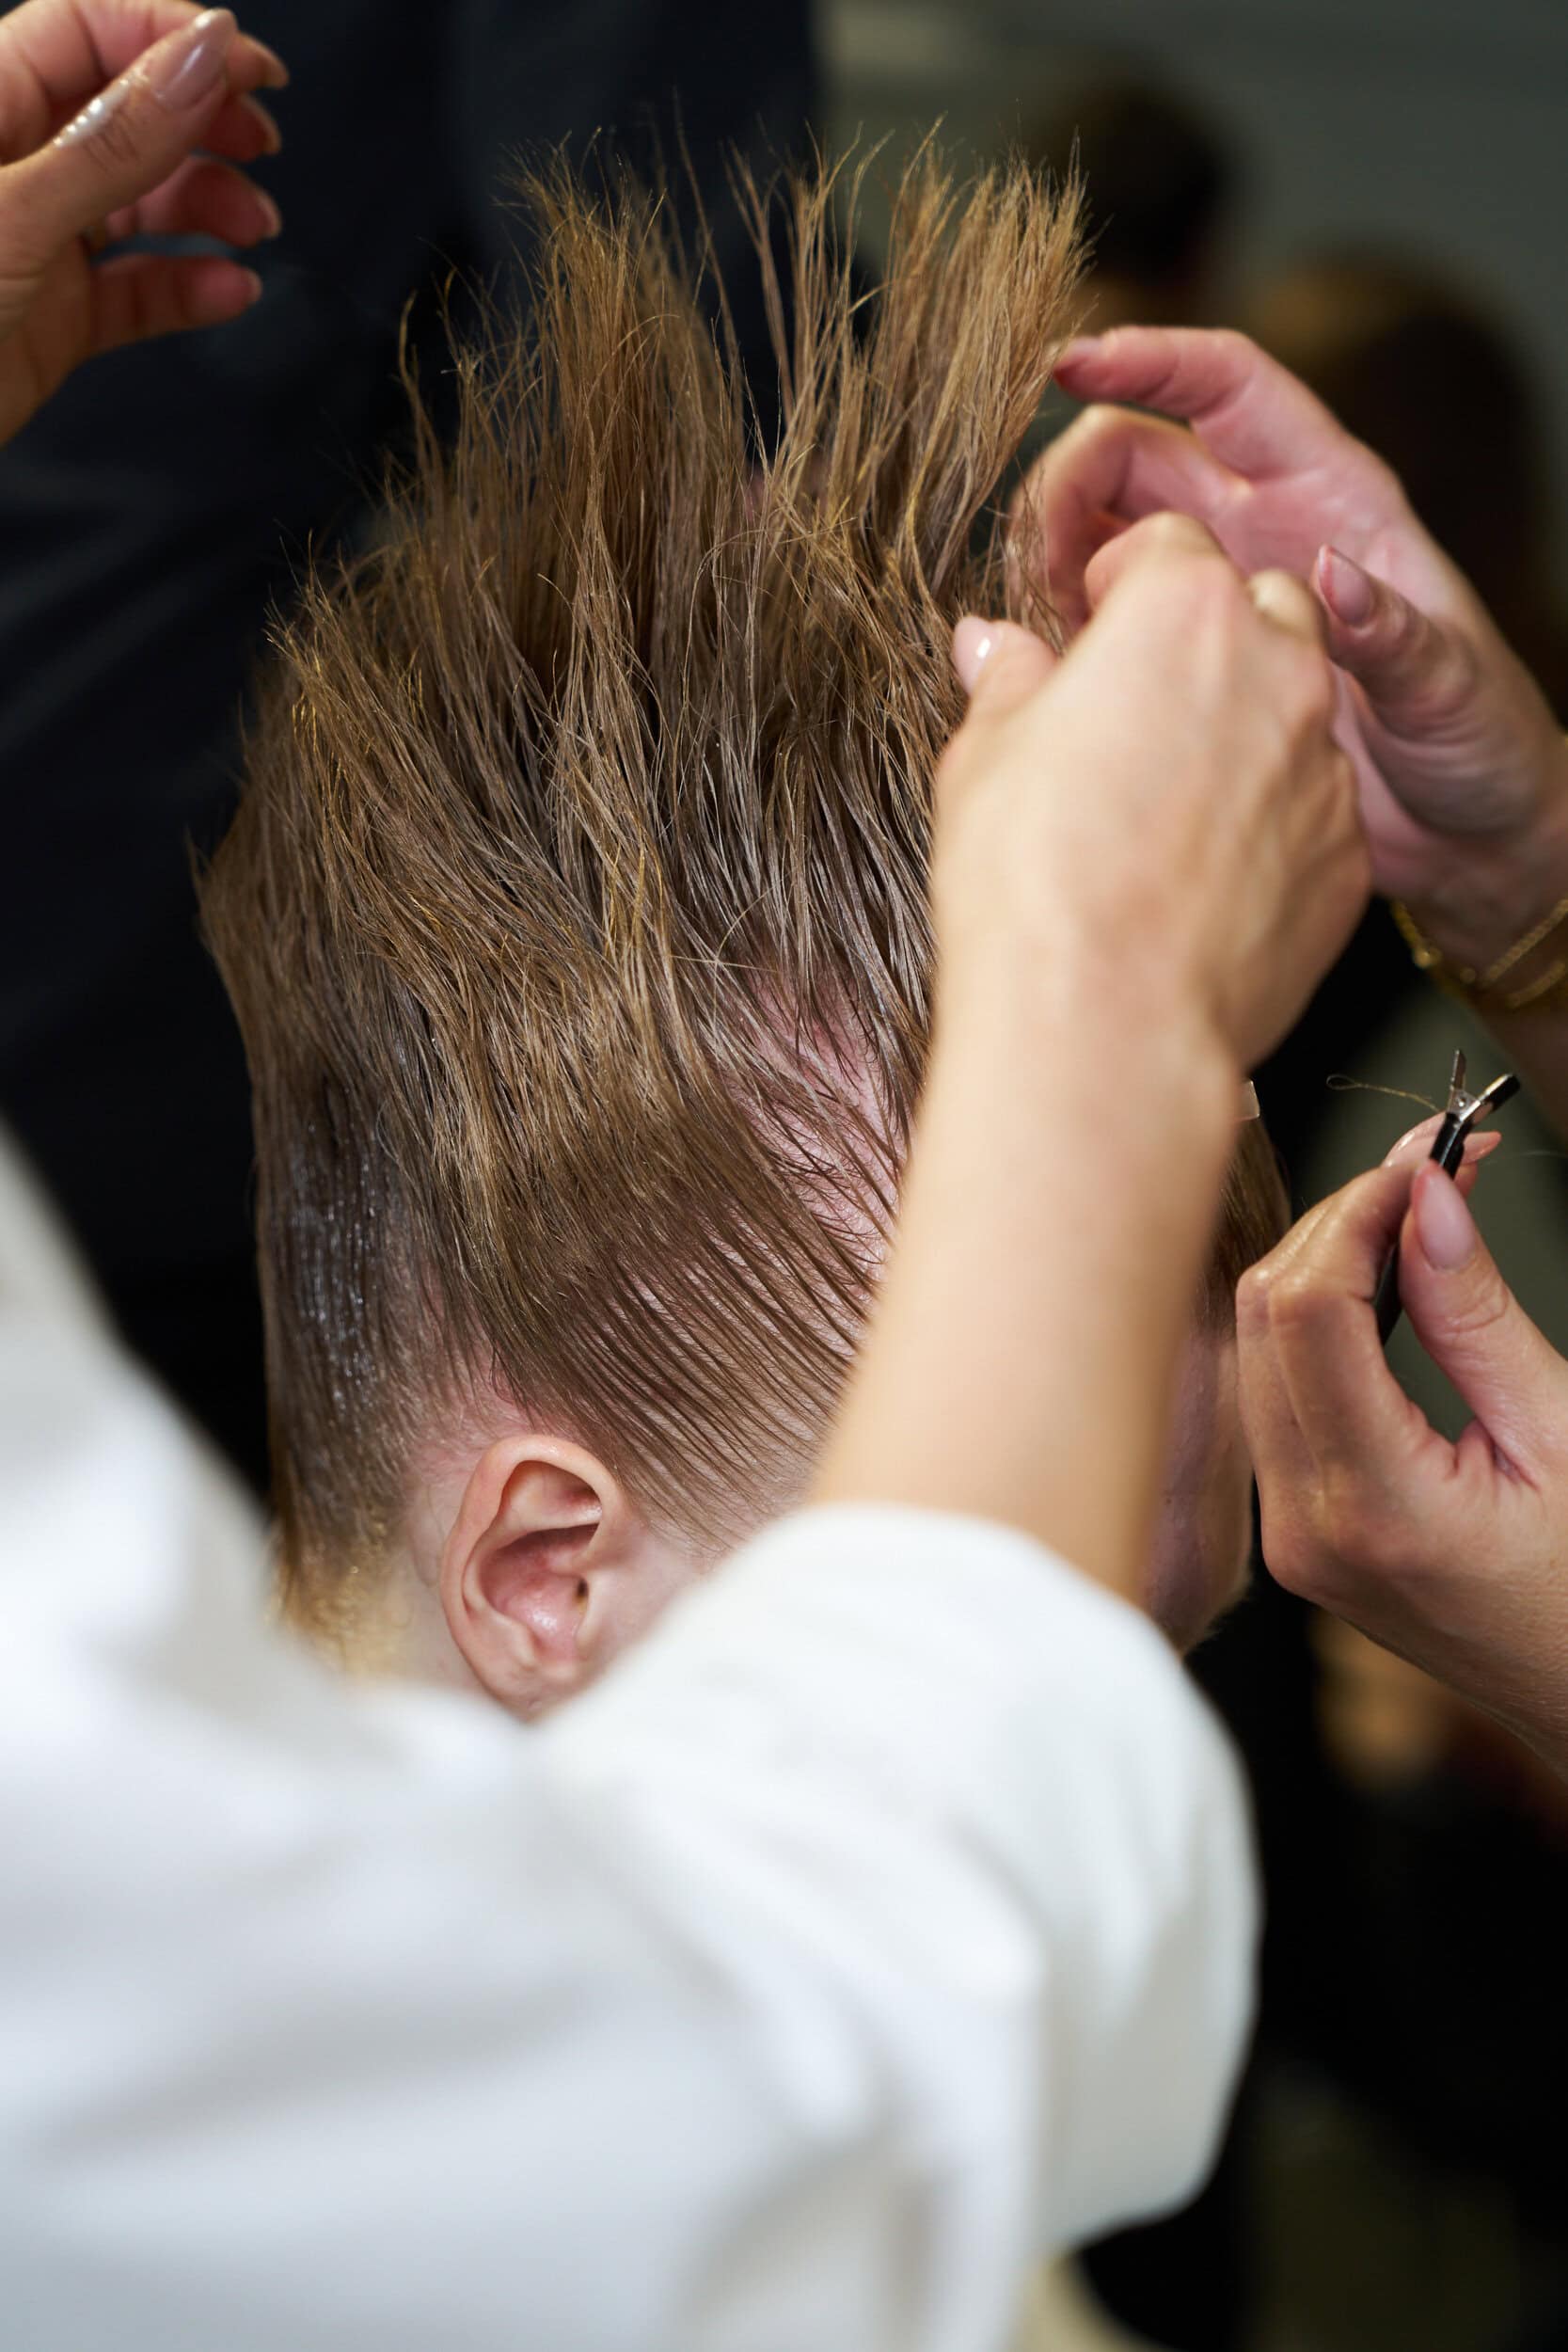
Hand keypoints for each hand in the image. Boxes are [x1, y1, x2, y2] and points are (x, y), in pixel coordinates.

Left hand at [0, 1, 286, 444]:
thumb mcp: (18, 214)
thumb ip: (114, 141)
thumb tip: (198, 55)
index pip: (86, 29)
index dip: (168, 34)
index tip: (246, 64)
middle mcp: (13, 166)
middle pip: (126, 111)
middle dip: (201, 123)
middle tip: (262, 143)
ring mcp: (37, 242)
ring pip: (142, 201)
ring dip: (209, 206)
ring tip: (253, 226)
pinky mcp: (57, 317)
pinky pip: (138, 290)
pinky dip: (191, 289)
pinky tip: (230, 290)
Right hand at [935, 513, 1368, 1075]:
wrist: (1106, 1026)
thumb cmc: (1031, 882)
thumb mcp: (983, 758)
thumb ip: (1008, 685)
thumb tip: (992, 647)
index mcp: (1182, 611)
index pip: (1167, 549)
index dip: (1119, 586)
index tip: (1088, 632)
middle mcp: (1277, 667)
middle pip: (1260, 609)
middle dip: (1208, 638)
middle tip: (1135, 710)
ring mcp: (1321, 765)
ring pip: (1295, 712)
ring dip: (1242, 733)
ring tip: (1162, 809)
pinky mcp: (1345, 856)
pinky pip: (1308, 813)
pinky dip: (1266, 826)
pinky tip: (1197, 881)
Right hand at [1022, 327, 1567, 969]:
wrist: (1459, 842)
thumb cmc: (1477, 747)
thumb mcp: (1452, 686)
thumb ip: (1394, 634)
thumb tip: (1333, 579)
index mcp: (1331, 495)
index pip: (1227, 386)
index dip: (1150, 360)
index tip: (1071, 366)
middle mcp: (1268, 532)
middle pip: (1142, 459)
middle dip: (1074, 482)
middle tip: (1035, 552)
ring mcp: (1222, 602)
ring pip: (1114, 542)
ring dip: (1062, 565)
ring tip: (1043, 628)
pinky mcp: (1192, 673)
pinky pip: (1113, 631)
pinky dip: (1074, 640)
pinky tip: (1060, 683)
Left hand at [1239, 1122, 1567, 1773]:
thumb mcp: (1563, 1435)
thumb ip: (1478, 1314)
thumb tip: (1426, 1199)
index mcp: (1377, 1509)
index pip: (1308, 1313)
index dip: (1355, 1213)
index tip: (1421, 1163)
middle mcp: (1307, 1527)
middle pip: (1265, 1318)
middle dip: (1338, 1223)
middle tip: (1429, 1173)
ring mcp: (1290, 1535)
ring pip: (1258, 1349)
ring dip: (1323, 1265)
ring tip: (1416, 1217)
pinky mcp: (1295, 1530)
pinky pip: (1275, 1395)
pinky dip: (1316, 1324)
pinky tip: (1382, 1288)